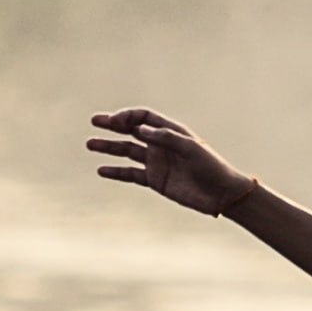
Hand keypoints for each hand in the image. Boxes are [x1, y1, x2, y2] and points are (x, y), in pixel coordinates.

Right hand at [86, 106, 253, 217]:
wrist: (221, 194)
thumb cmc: (211, 167)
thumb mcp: (190, 148)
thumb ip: (165, 137)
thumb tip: (140, 129)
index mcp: (170, 131)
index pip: (144, 118)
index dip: (128, 116)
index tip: (114, 121)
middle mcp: (160, 145)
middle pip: (131, 131)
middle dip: (112, 125)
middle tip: (94, 121)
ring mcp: (156, 163)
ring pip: (127, 151)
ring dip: (109, 147)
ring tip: (90, 143)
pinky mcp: (155, 181)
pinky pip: (130, 174)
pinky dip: (116, 172)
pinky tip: (101, 169)